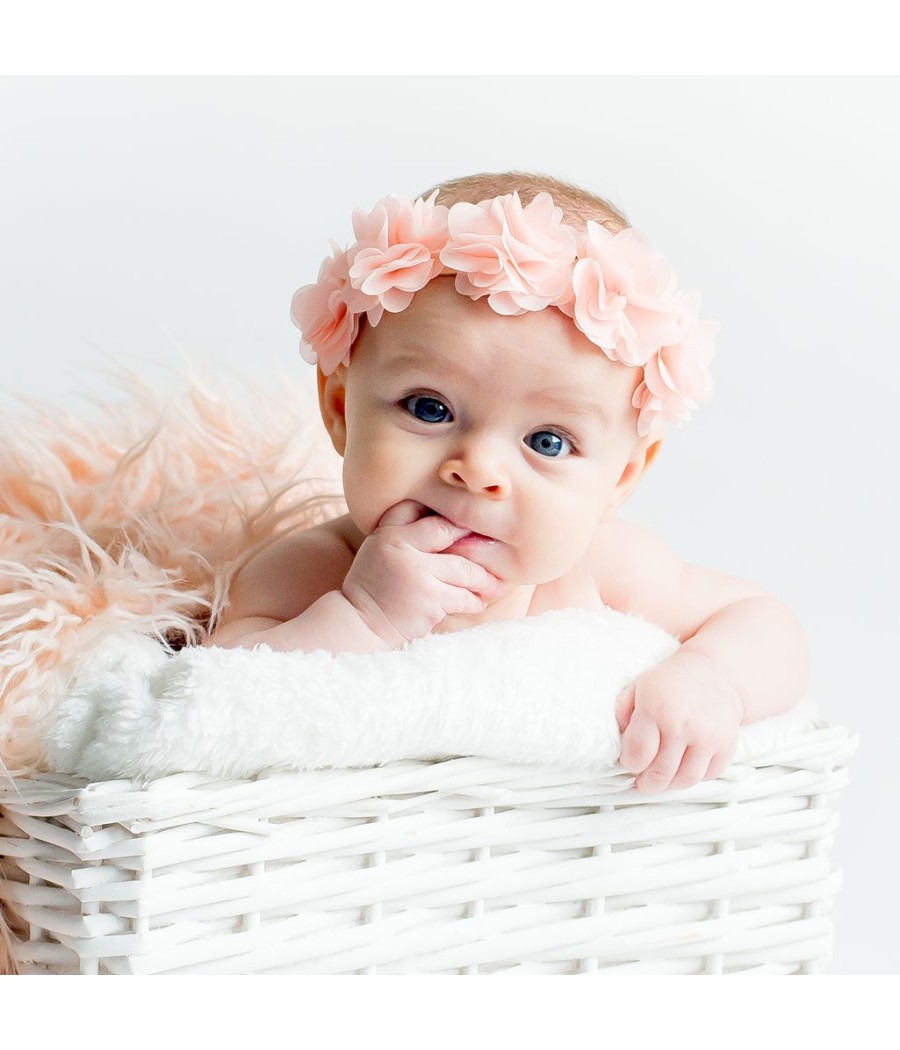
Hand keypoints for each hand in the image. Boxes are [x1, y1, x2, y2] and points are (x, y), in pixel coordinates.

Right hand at [342, 500, 503, 645]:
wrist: (358, 625)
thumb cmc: (374, 587)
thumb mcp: (379, 550)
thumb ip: (404, 535)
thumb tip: (448, 524)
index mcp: (387, 532)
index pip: (422, 509)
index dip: (446, 513)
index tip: (467, 521)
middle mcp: (401, 547)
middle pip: (448, 532)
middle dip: (473, 539)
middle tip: (494, 546)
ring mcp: (417, 574)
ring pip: (464, 569)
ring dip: (483, 579)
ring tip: (495, 584)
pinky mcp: (429, 600)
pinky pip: (463, 597)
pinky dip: (474, 601)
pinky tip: (479, 602)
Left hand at [615, 649, 744, 792]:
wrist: (715, 671)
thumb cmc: (671, 682)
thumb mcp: (639, 686)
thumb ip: (622, 713)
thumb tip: (619, 745)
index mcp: (656, 709)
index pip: (637, 754)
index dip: (630, 764)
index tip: (630, 762)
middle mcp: (682, 725)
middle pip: (660, 773)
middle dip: (648, 783)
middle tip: (644, 782)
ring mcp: (707, 737)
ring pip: (685, 780)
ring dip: (671, 785)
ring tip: (664, 779)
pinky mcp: (727, 744)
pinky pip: (708, 775)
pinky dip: (695, 777)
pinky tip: (685, 766)